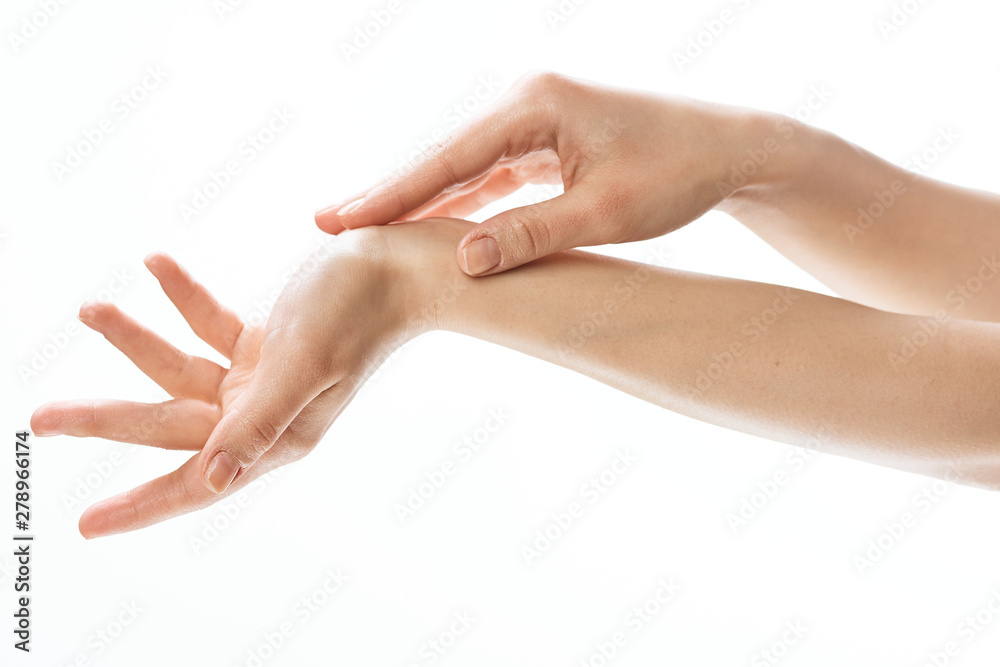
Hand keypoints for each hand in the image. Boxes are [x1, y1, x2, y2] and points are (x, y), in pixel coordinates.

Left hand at [31, 233, 414, 537]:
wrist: (400, 265)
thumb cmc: (360, 312)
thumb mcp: (302, 364)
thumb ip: (257, 423)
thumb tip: (214, 481)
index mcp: (278, 436)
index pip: (199, 480)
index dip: (142, 506)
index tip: (86, 526)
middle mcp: (266, 417)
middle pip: (171, 426)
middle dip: (107, 418)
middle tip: (43, 417)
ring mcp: (263, 381)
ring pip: (182, 372)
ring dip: (138, 340)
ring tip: (92, 309)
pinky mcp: (265, 346)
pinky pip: (210, 328)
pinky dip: (185, 299)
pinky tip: (158, 265)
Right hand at [314, 71, 773, 275]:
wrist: (728, 148)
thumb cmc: (678, 175)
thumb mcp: (605, 212)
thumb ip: (531, 234)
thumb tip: (461, 260)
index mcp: (534, 105)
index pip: (448, 158)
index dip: (393, 194)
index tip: (342, 221)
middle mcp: (524, 101)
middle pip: (442, 157)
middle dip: (388, 194)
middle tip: (325, 225)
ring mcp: (532, 118)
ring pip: (460, 168)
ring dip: (417, 201)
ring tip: (361, 230)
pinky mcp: (542, 139)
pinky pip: (487, 175)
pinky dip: (457, 203)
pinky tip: (426, 227)